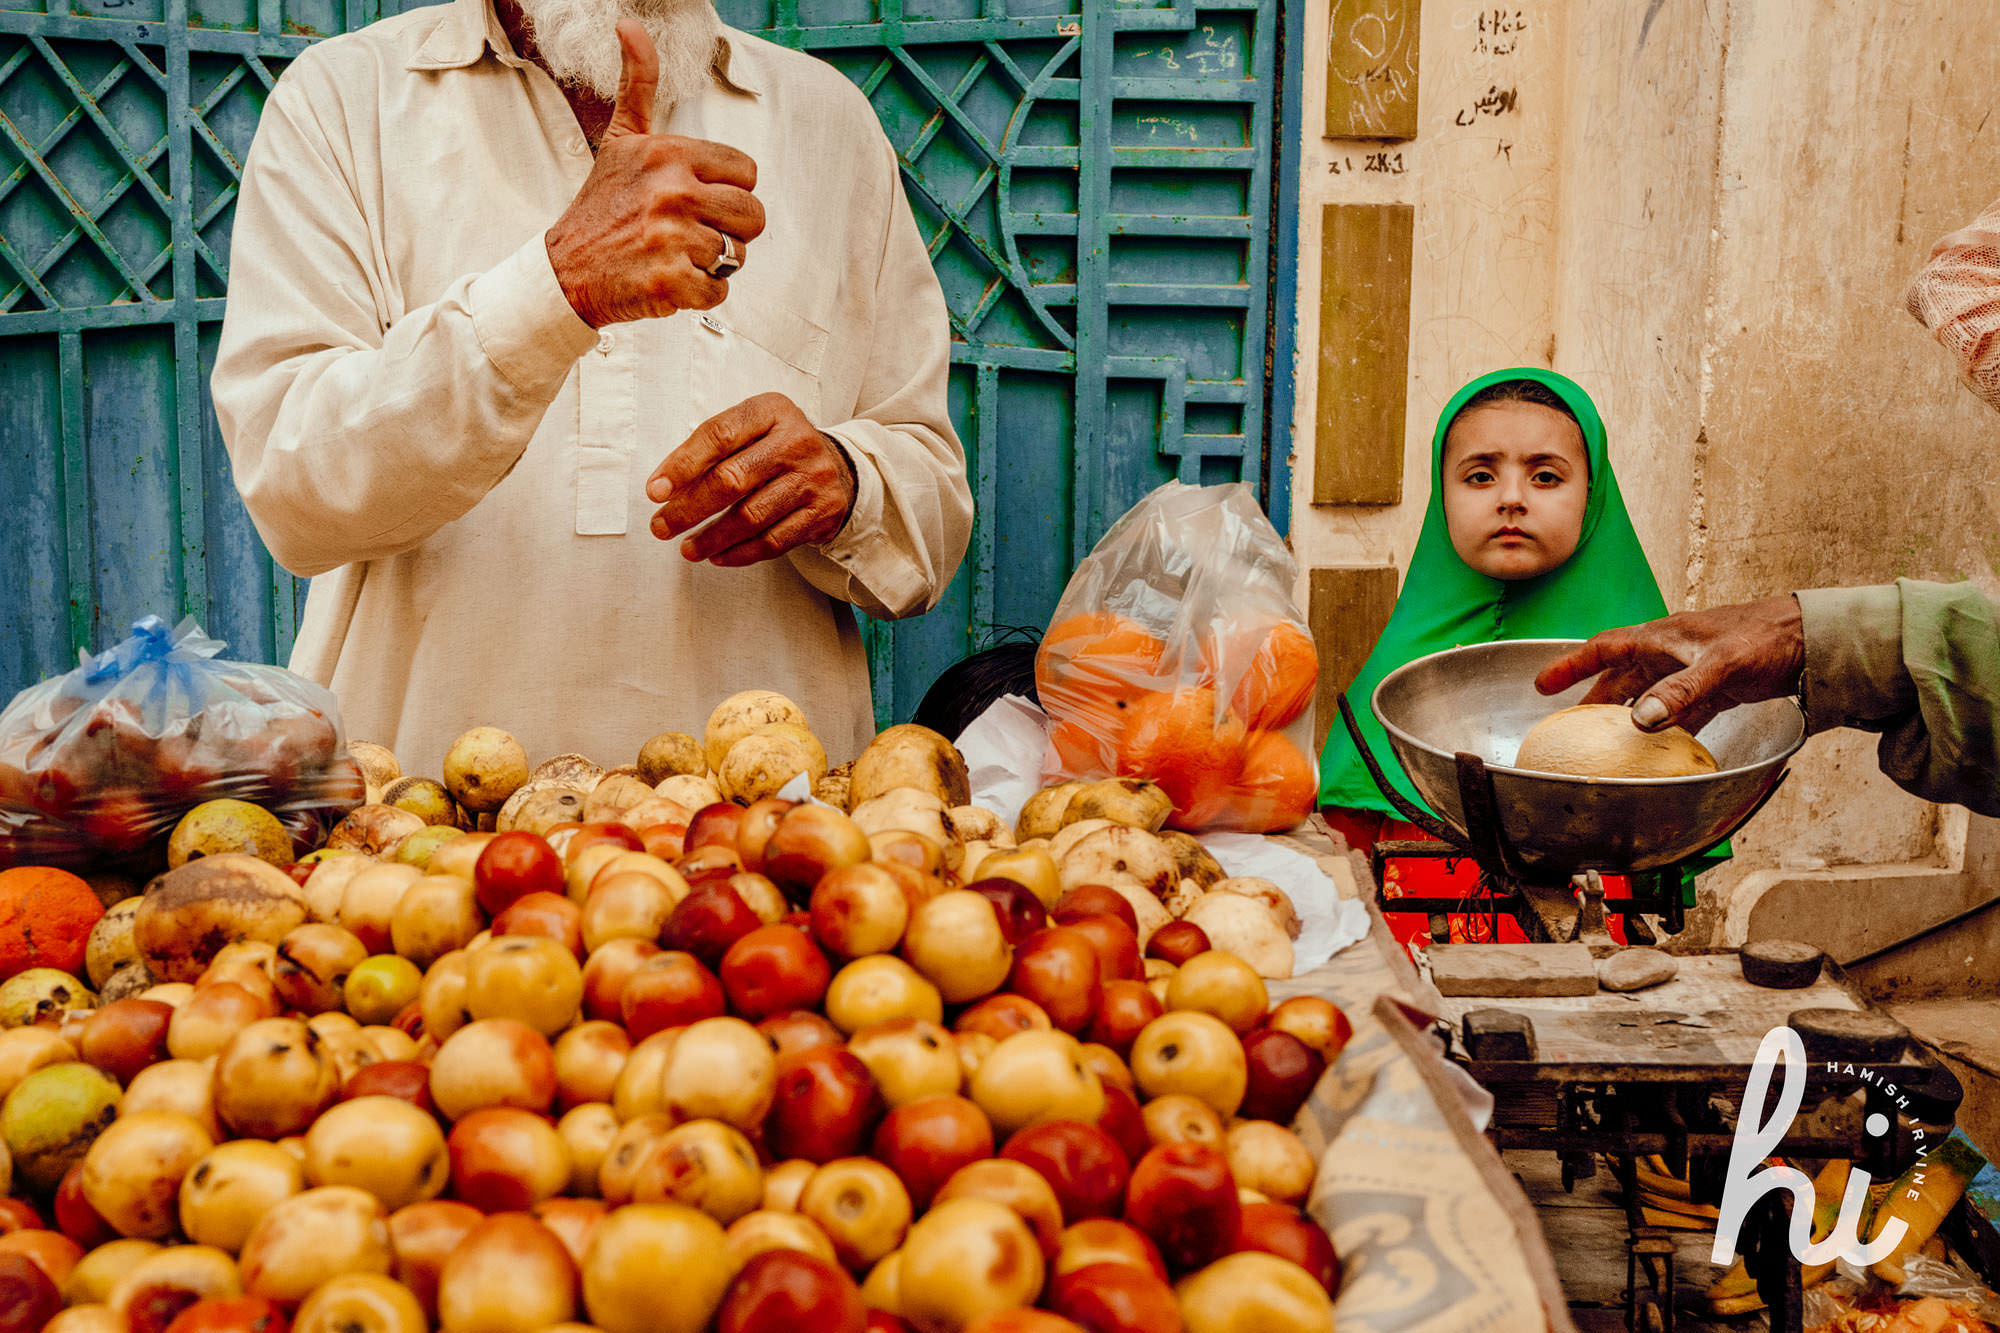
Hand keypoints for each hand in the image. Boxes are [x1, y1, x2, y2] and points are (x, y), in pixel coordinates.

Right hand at [543, 20, 764, 326]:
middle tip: (689, 230)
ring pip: (737, 255)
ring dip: (712, 261)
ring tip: (675, 253)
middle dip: (728, 228)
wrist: (565, 270)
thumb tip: (629, 26)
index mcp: (670, 155)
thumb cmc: (602, 205)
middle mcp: (673, 193)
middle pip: (753, 216)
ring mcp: (673, 239)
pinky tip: (669, 278)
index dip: (726, 190)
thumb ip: (639, 84)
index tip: (694, 197)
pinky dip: (699, 292)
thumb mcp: (621, 139)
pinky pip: (719, 290)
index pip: (747, 173)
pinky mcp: (672, 282)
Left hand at [646, 393, 858, 565]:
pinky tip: (718, 556)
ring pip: (752, 516)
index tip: (655, 492)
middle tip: (661, 527)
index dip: (682, 465)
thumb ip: (712, 449)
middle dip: (690, 509)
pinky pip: (774, 540)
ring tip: (687, 549)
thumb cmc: (775, 448)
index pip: (719, 435)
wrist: (835, 466)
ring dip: (712, 538)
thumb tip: (665, 488)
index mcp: (771, 411)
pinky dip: (741, 553)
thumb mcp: (750, 430)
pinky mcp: (823, 512)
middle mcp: (796, 441)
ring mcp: (813, 478)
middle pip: (733, 480)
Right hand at [1532, 595, 1805, 733]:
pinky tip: (1660, 748)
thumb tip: (1640, 720)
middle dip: (1592, 697)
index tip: (1543, 684)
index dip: (1572, 665)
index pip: (1605, 649)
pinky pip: (1681, 712)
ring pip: (1649, 696)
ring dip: (1628, 717)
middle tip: (1567, 723)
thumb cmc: (1767, 636)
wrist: (1814, 638)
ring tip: (1605, 740)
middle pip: (1621, 676)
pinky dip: (1667, 729)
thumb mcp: (1720, 664)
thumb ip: (1680, 692)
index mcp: (1663, 637)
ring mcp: (1693, 672)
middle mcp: (1672, 654)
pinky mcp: (1716, 689)